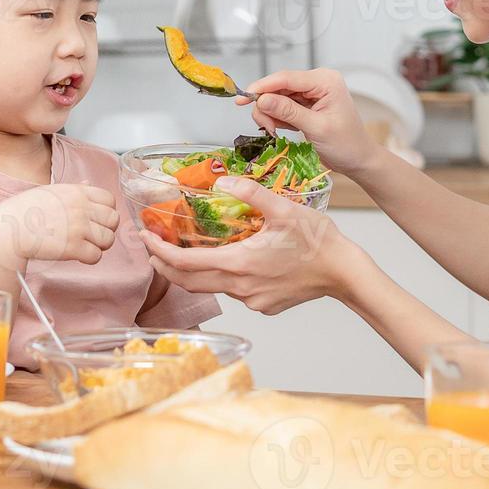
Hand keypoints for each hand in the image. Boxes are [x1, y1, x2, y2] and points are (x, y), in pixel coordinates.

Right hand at [0, 183, 118, 268]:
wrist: (8, 229)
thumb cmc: (24, 210)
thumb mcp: (50, 191)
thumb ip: (73, 189)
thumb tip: (87, 183)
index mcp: (76, 192)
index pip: (110, 199)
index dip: (106, 211)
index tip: (96, 220)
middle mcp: (80, 207)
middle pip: (114, 220)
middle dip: (106, 229)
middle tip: (93, 236)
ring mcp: (78, 228)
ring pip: (109, 239)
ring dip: (99, 245)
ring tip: (85, 246)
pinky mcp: (72, 248)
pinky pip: (96, 256)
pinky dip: (89, 258)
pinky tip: (78, 255)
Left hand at [140, 177, 367, 314]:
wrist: (345, 274)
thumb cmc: (319, 240)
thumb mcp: (284, 209)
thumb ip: (251, 194)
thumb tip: (223, 182)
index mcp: (240, 264)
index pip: (184, 263)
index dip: (158, 251)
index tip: (144, 238)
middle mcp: (241, 287)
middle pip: (189, 281)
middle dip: (165, 265)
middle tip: (151, 247)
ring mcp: (252, 300)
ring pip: (211, 287)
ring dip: (193, 272)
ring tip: (183, 251)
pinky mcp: (264, 306)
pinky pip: (233, 292)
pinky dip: (220, 277)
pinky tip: (227, 261)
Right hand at [236, 68, 381, 174]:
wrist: (358, 159)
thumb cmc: (346, 144)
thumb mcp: (317, 128)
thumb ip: (288, 112)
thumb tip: (262, 100)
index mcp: (325, 81)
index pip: (287, 78)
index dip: (263, 87)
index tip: (243, 97)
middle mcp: (317, 82)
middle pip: (278, 87)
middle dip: (266, 106)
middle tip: (265, 126)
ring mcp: (310, 93)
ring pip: (276, 97)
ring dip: (270, 115)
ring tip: (274, 131)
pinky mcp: (305, 104)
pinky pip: (281, 107)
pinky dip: (276, 119)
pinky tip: (280, 129)